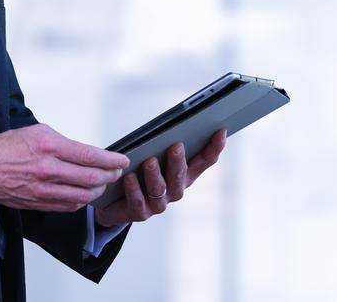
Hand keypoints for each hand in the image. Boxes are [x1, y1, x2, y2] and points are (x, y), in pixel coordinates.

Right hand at [0, 123, 129, 211]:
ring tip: (103, 183)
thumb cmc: (8, 147)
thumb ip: (65, 142)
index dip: (111, 160)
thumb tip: (86, 153)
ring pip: (83, 195)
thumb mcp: (39, 131)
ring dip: (98, 190)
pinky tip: (86, 194)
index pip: (90, 156)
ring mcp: (43, 189)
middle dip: (110, 175)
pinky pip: (69, 205)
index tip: (122, 160)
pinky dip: (82, 200)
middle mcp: (48, 169)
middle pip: (91, 178)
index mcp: (49, 147)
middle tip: (117, 172)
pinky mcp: (39, 203)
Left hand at [95, 130, 225, 228]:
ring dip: (155, 175)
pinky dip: (134, 189)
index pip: (205, 161)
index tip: (220, 131)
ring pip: (160, 189)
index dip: (214, 148)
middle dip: (179, 161)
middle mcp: (175, 189)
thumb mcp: (154, 155)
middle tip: (176, 146)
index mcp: (185, 174)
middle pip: (181, 176)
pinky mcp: (140, 213)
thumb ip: (164, 143)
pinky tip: (129, 177)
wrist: (116, 202)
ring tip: (149, 161)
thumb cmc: (140, 171)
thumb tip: (172, 123)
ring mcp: (159, 203)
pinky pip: (138, 202)